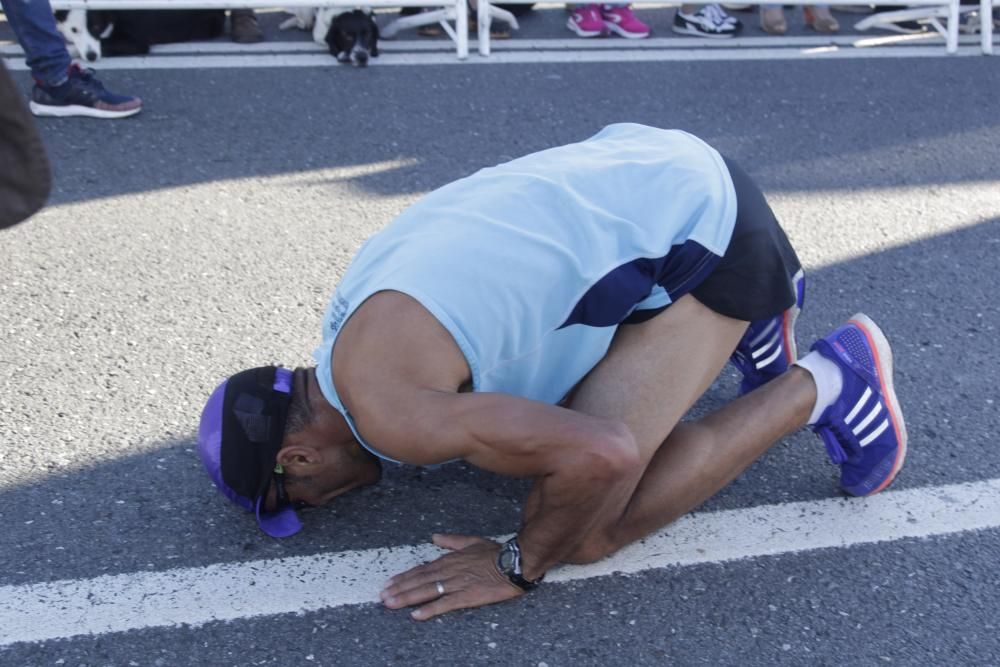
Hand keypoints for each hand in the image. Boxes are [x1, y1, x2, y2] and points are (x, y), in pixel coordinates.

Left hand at [380, 533, 523, 620]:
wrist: (514, 563)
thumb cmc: (495, 553)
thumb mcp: (471, 541)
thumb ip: (452, 540)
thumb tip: (435, 537)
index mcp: (449, 559)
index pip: (421, 569)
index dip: (404, 577)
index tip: (389, 583)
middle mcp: (449, 571)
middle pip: (419, 580)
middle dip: (399, 588)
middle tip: (382, 596)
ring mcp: (456, 584)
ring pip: (426, 591)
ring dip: (406, 598)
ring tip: (390, 604)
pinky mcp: (466, 597)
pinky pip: (444, 604)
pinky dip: (429, 609)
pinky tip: (416, 615)